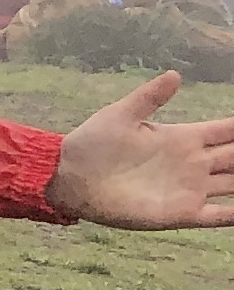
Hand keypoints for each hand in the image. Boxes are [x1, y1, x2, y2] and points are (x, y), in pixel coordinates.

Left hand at [46, 70, 233, 227]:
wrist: (71, 179)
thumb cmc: (92, 143)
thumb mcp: (121, 115)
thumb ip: (150, 98)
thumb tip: (175, 74)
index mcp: (182, 138)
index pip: (225, 130)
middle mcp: (193, 164)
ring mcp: (191, 189)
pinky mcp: (182, 212)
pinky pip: (219, 215)